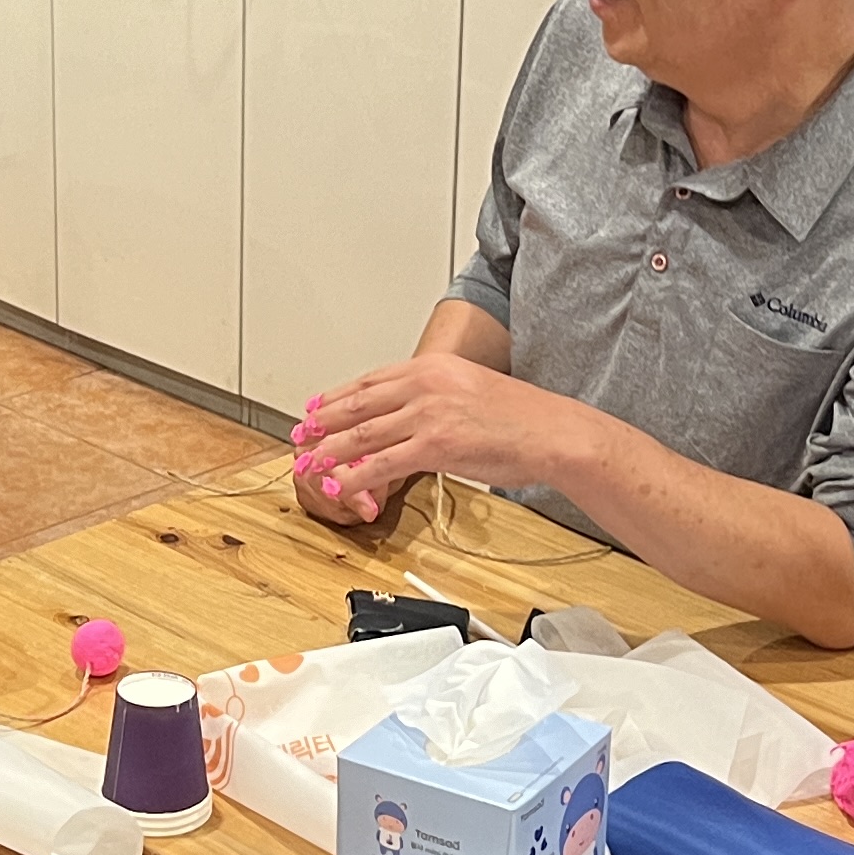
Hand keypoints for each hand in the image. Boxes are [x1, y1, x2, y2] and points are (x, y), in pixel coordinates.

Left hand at [292, 358, 588, 525]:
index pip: (371, 380)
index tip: (317, 407)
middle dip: (323, 422)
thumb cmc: (522, 418)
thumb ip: (438, 396)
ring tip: (309, 465)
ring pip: (363, 434)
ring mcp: (429, 413)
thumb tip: (412, 415)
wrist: (553, 432)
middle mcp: (426, 383)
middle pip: (358, 403)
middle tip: (300, 437)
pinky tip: (340, 488)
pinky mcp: (435, 445)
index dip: (337, 396)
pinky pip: (383, 463)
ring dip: (330, 452)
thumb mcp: (472, 390)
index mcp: (433, 367)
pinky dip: (354, 477)